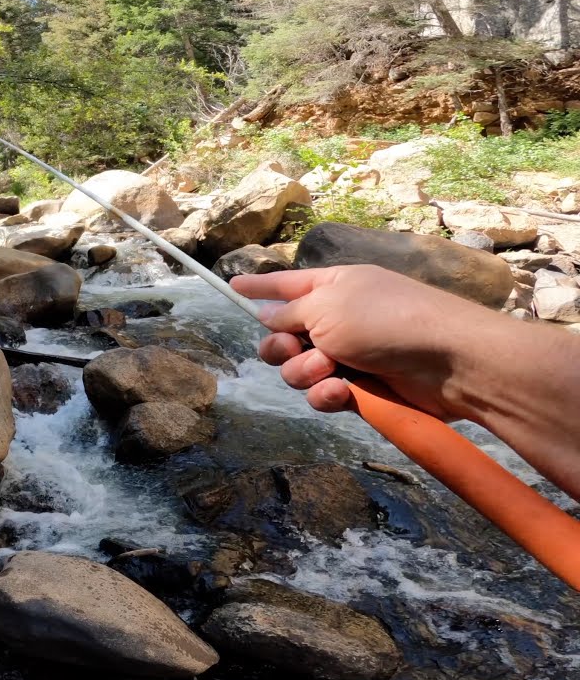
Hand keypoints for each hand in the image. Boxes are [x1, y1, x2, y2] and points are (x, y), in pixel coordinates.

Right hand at [231, 265, 491, 417]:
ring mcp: (347, 355)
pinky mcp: (359, 389)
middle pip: (282, 336)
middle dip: (281, 347)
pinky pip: (321, 395)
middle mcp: (336, 319)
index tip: (231, 285)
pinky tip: (343, 392)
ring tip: (331, 369)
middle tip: (295, 348)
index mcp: (331, 288)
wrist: (448, 361)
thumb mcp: (328, 306)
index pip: (284, 285)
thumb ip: (290, 313)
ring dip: (306, 372)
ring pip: (298, 370)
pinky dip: (326, 394)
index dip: (257, 286)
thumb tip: (268, 315)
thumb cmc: (387, 320)